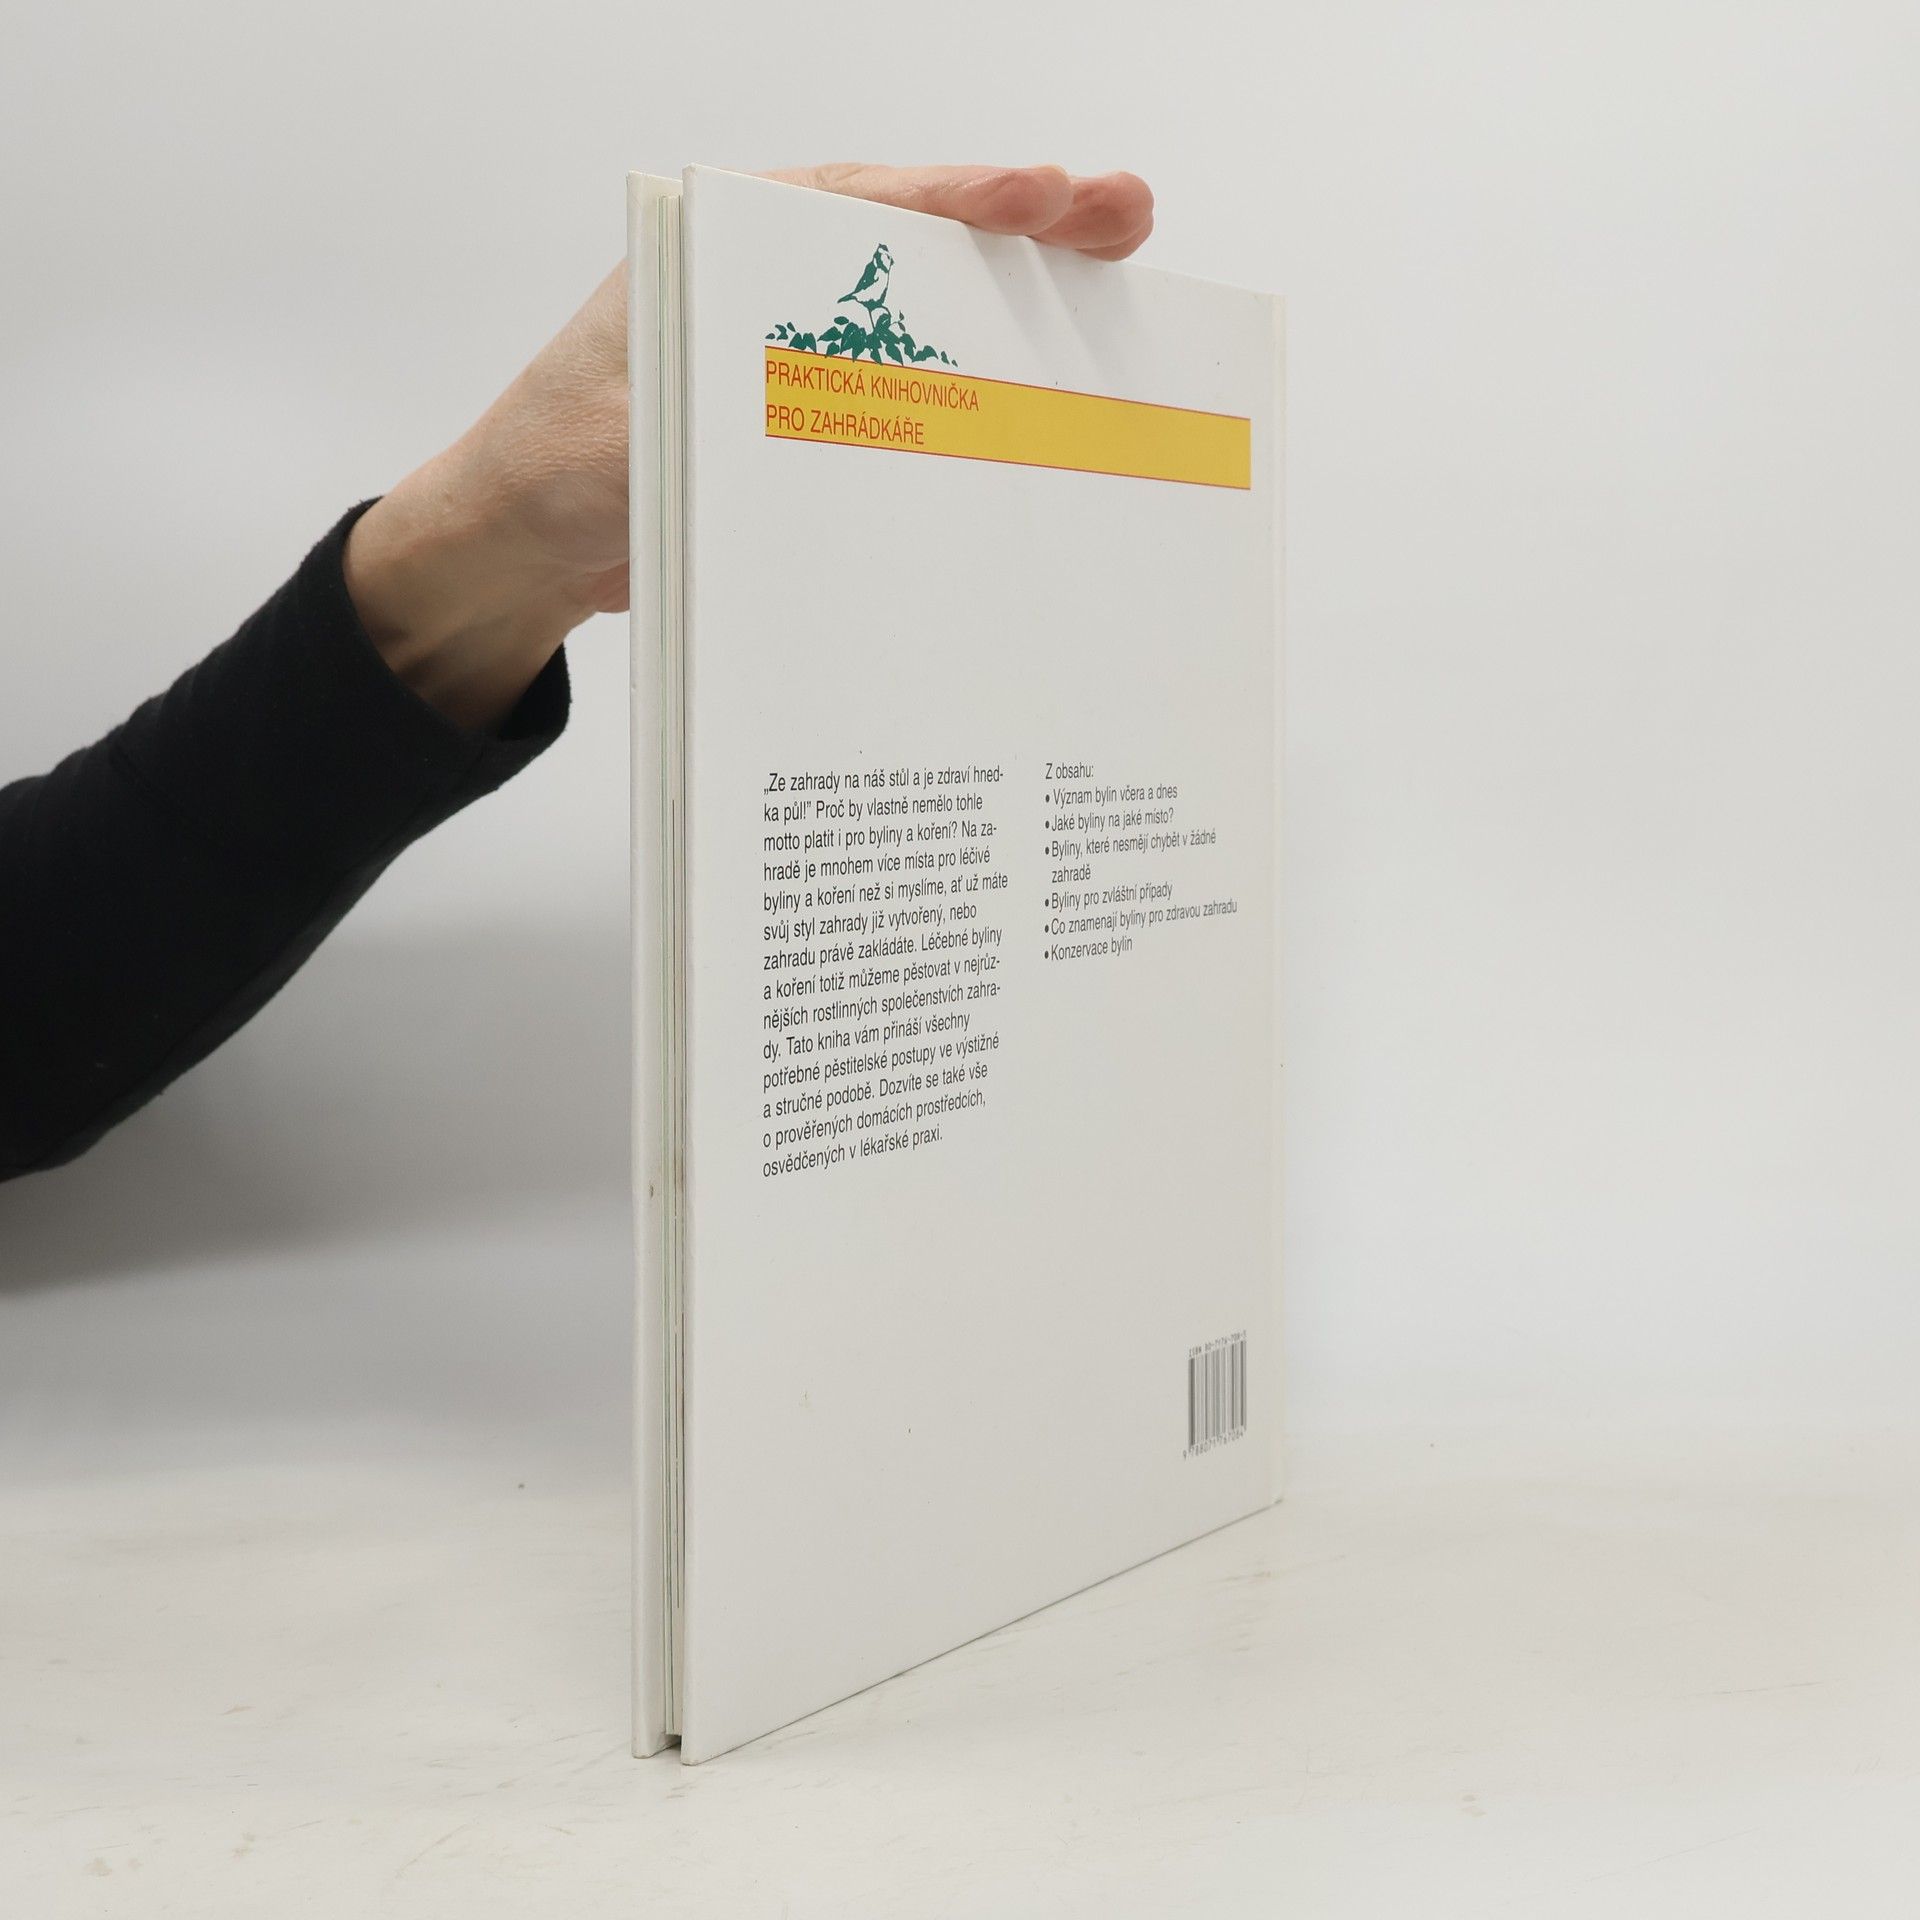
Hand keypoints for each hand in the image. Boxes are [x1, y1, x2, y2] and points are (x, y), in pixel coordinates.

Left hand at [342, 165, 1153, 729]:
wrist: (521, 549)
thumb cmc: (547, 472)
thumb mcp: (616, 442)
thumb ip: (700, 420)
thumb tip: (805, 423)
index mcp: (718, 254)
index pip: (853, 205)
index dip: (954, 199)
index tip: (1039, 194)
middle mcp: (770, 290)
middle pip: (916, 241)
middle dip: (1025, 225)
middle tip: (1125, 215)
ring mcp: (801, 356)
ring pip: (929, 311)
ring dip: (1021, 300)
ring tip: (1122, 282)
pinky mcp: (816, 424)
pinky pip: (913, 395)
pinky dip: (983, 384)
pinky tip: (1051, 389)